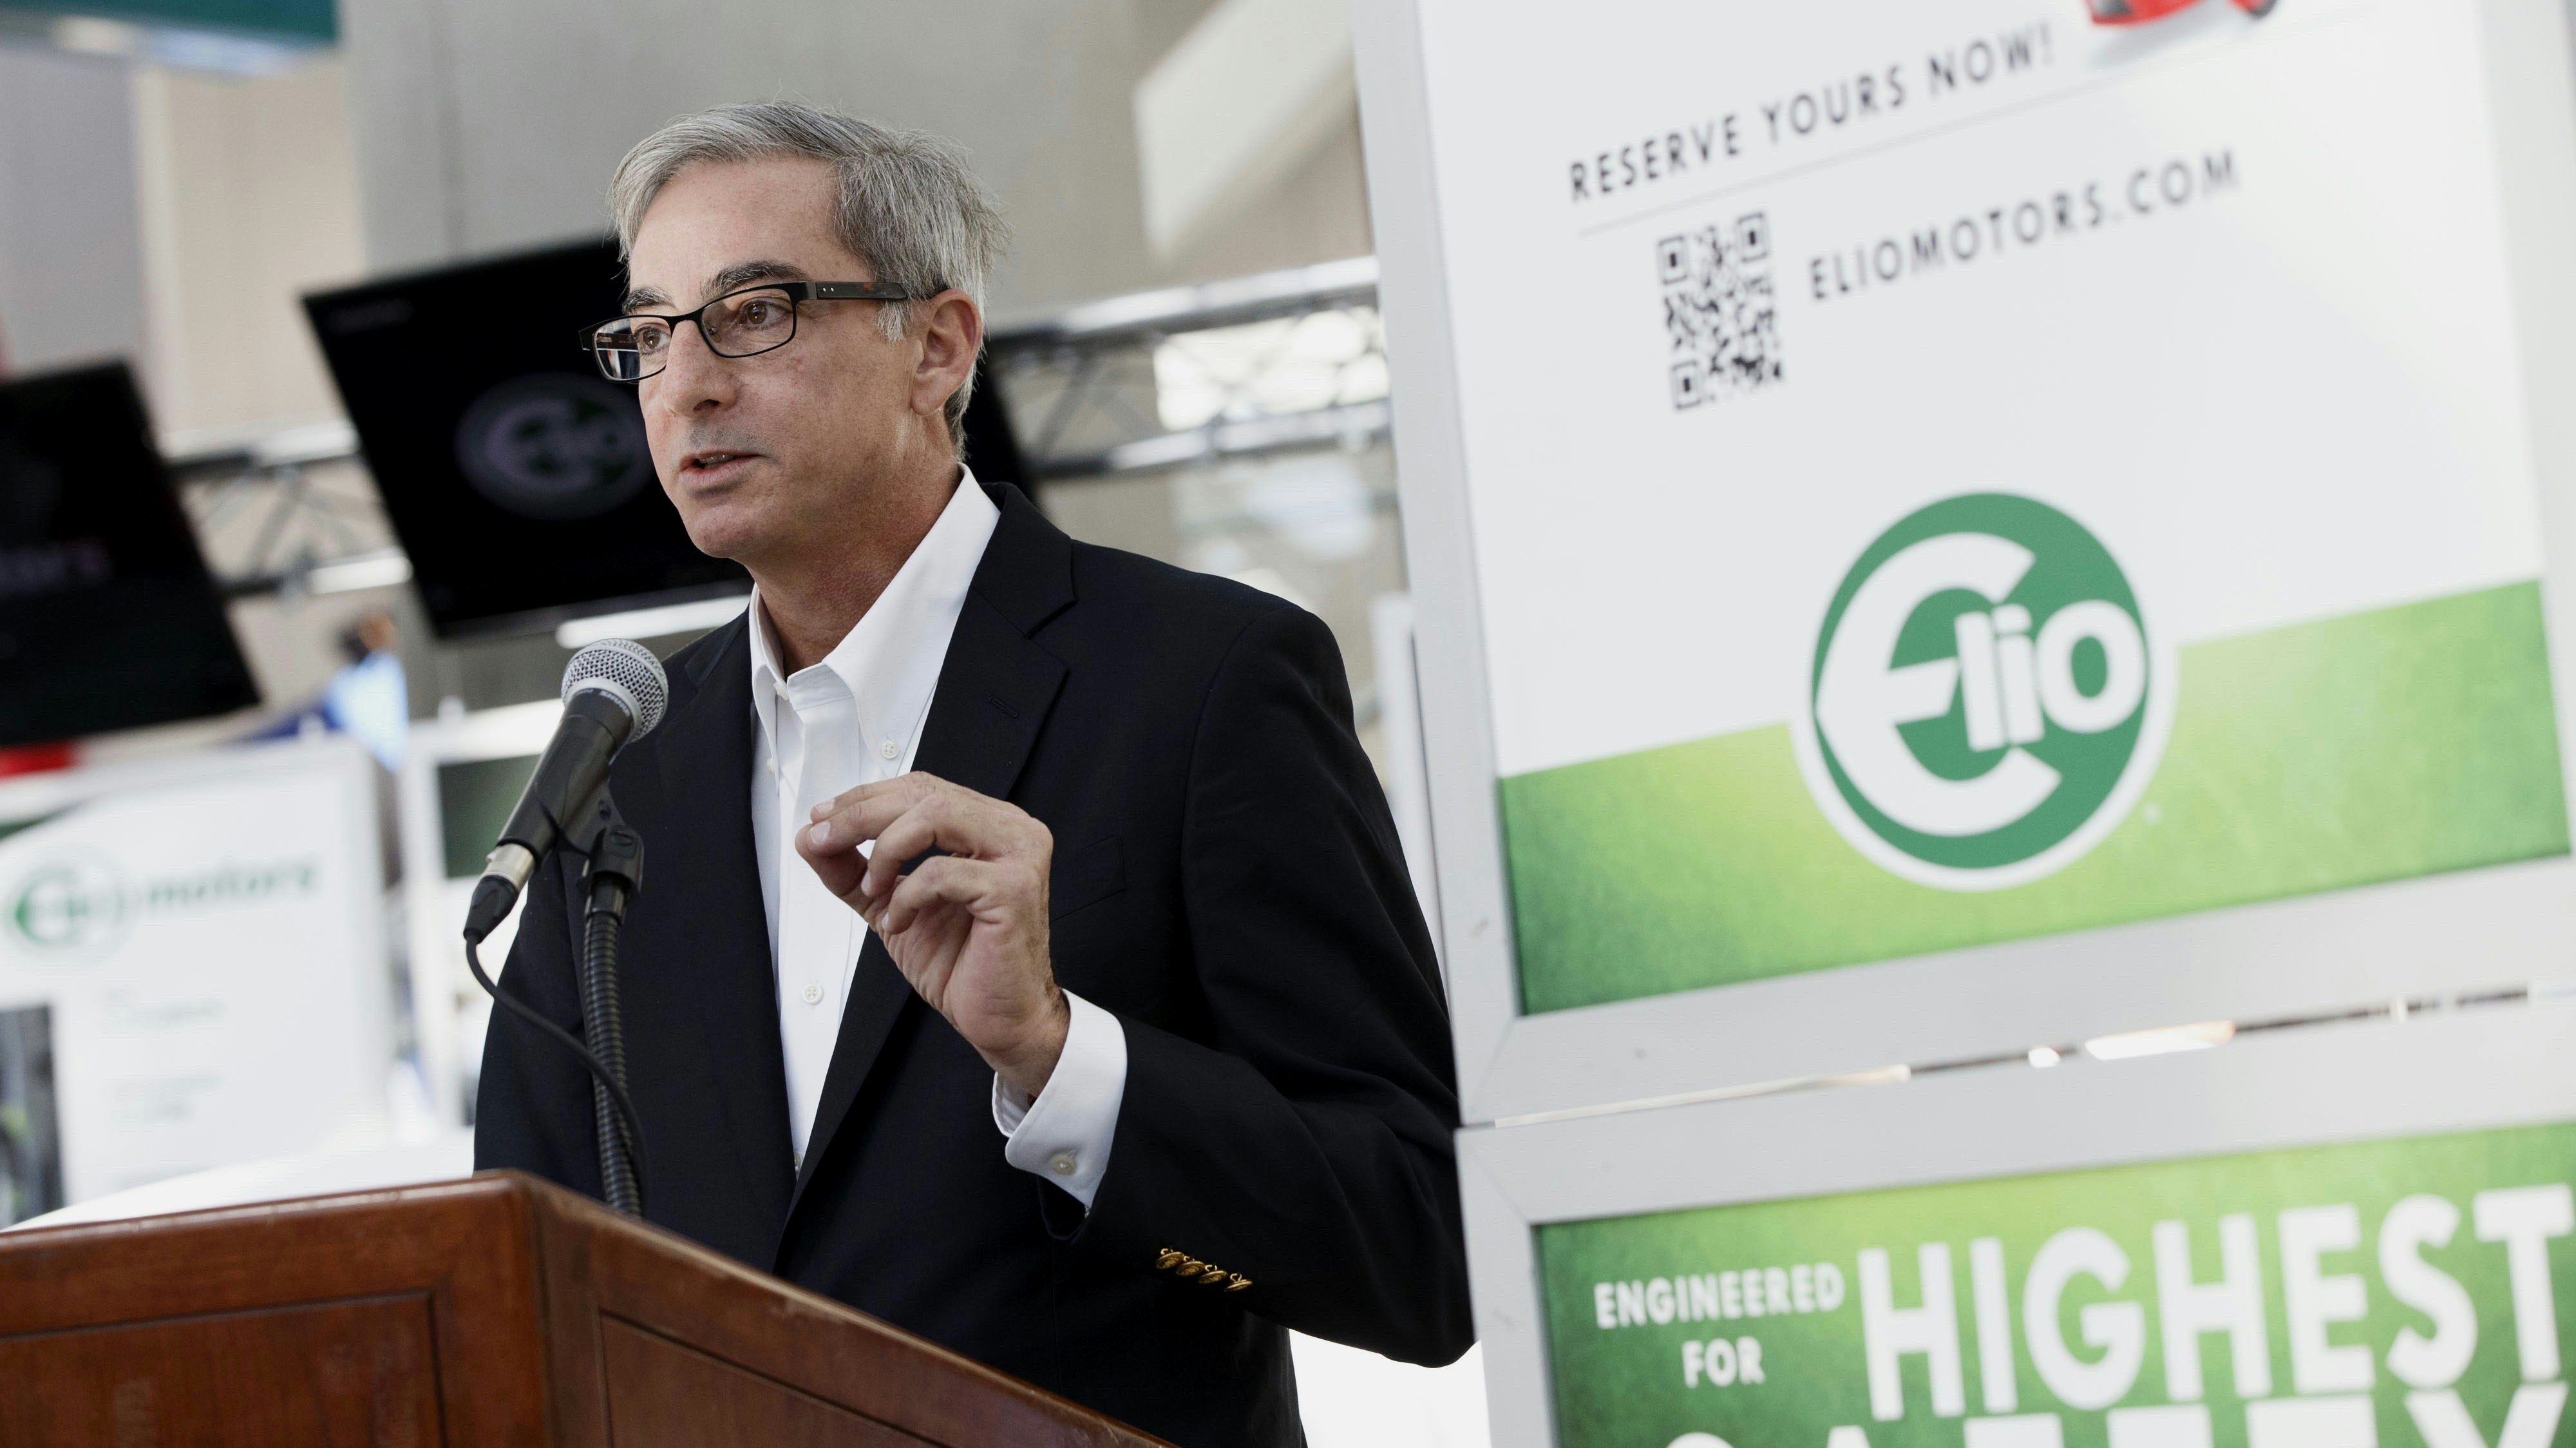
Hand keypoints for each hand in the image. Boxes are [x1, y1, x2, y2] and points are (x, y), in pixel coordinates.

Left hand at [796, 773, 1066, 1097]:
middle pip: (925, 794)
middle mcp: (1011, 830)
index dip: (866, 798)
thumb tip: (809, 836)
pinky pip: (942, 873)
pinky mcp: (1013, 890)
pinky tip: (899, 922)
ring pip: (936, 815)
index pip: (921, 788)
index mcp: (988, 825)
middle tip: (822, 839)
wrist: (1002, 1019)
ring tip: (871, 889)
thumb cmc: (961, 963)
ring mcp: (1019, 856)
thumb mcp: (890, 905)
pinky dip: (906, 896)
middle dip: (860, 815)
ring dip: (885, 849)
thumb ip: (854, 870)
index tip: (821, 820)